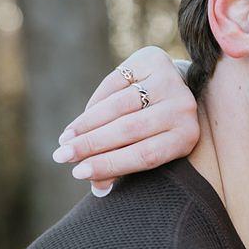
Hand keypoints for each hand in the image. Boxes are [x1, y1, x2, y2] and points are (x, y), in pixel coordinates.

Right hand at [53, 48, 198, 194]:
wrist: (179, 85)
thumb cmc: (157, 129)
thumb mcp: (148, 149)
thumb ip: (124, 167)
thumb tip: (98, 190)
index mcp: (186, 136)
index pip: (144, 155)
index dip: (110, 164)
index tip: (78, 173)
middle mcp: (182, 107)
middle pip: (129, 130)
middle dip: (91, 145)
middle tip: (61, 157)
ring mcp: (169, 81)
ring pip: (118, 107)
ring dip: (86, 126)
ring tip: (65, 140)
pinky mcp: (152, 59)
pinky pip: (113, 85)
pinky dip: (93, 105)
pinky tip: (79, 123)